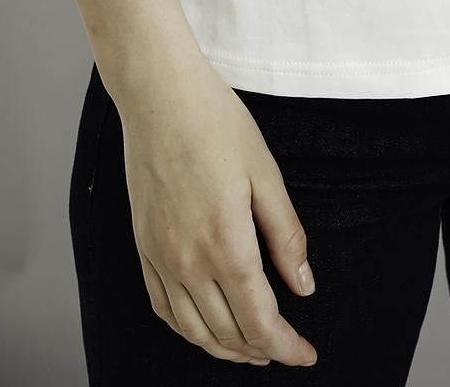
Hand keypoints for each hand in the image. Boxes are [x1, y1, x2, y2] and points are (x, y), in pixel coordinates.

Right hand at [115, 57, 318, 366]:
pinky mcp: (143, 247)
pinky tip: (205, 327)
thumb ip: (286, 236)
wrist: (158, 95)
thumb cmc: (215, 123)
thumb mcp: (265, 174)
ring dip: (226, 348)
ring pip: (194, 330)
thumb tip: (304, 287)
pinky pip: (164, 308)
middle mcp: (188, 261)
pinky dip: (188, 329)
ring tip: (252, 348)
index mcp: (226, 244)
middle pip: (229, 332)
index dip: (286, 346)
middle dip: (262, 350)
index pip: (260, 320)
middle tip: (287, 348)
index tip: (307, 355)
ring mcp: (160, 257)